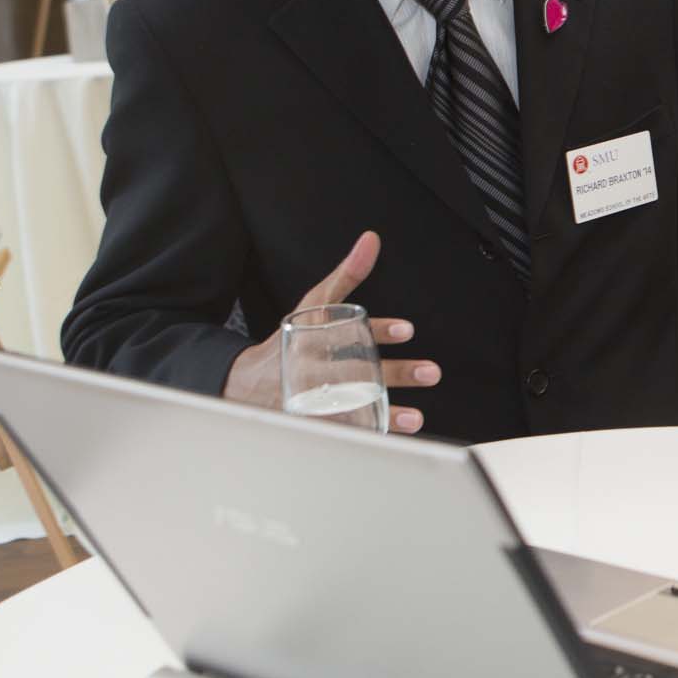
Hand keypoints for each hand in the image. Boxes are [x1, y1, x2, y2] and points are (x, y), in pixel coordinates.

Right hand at [221, 231, 429, 433]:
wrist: (245, 384)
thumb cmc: (292, 339)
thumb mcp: (314, 304)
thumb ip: (346, 275)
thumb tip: (371, 240)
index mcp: (313, 337)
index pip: (347, 331)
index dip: (379, 329)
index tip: (408, 330)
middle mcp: (312, 369)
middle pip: (357, 371)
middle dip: (396, 373)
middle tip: (431, 372)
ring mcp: (312, 400)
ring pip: (351, 407)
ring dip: (386, 413)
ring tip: (417, 417)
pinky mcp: (313, 425)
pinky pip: (342, 434)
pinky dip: (367, 436)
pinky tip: (392, 437)